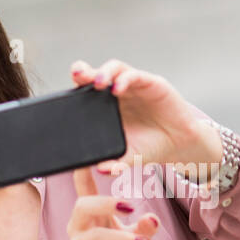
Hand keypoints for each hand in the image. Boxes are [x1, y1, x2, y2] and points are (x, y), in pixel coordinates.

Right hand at [67, 165, 159, 239]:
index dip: (83, 172)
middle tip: (130, 206)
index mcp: (91, 216)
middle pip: (82, 205)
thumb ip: (145, 227)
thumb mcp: (138, 239)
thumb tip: (151, 218)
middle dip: (106, 203)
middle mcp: (79, 229)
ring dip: (121, 238)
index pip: (84, 189)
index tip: (88, 156)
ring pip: (93, 235)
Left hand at [71, 59, 218, 172]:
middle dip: (84, 72)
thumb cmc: (148, 146)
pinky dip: (126, 79)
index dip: (74, 89)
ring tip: (98, 83)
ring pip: (116, 69)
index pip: (85, 91)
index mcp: (105, 107)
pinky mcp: (152, 83)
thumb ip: (115, 163)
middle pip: (96, 75)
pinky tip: (118, 87)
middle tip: (77, 75)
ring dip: (105, 72)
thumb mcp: (128, 157)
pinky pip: (136, 75)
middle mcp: (117, 93)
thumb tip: (101, 170)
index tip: (62, 93)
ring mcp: (134, 86)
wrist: (178, 143)